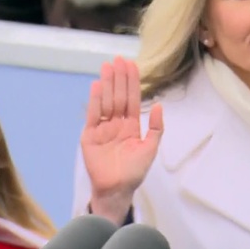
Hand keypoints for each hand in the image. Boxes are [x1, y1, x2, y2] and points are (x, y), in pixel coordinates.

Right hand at [81, 56, 162, 220]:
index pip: (131, 99)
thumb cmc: (135, 171)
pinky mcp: (90, 136)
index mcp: (131, 125)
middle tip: (119, 59)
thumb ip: (156, 127)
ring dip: (107, 84)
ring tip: (108, 66)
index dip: (132, 82)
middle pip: (118, 96)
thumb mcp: (150, 147)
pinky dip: (95, 101)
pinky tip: (96, 86)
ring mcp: (102, 128)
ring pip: (106, 102)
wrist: (118, 189)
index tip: (132, 65)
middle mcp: (116, 123)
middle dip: (119, 78)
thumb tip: (159, 104)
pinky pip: (93, 116)